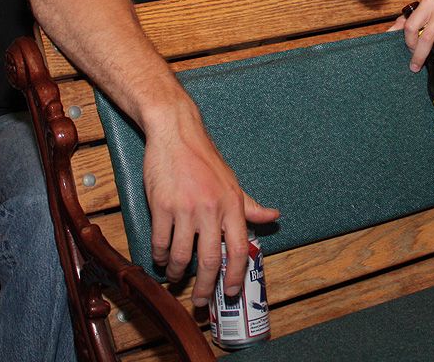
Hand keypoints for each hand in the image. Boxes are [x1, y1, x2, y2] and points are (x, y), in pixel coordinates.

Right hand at [141, 106, 278, 306]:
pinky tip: (160, 259)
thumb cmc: (204, 158)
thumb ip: (250, 205)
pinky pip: (160, 241)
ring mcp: (185, 208)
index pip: (240, 249)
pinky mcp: (161, 206)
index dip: (236, 276)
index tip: (232, 292)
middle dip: (206, 287)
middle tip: (200, 300)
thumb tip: (274, 216)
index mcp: (232, 205)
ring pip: (181, 255)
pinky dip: (159, 256)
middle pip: (210, 260)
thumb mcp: (233, 182)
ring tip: (175, 276)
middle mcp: (211, 209)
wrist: (176, 133)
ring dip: (177, 272)